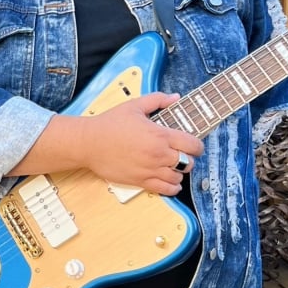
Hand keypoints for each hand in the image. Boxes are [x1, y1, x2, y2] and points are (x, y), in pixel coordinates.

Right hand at [84, 91, 203, 195]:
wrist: (90, 142)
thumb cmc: (109, 124)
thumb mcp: (134, 106)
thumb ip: (157, 100)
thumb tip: (175, 98)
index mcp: (160, 135)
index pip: (193, 145)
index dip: (197, 145)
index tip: (193, 144)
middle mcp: (159, 155)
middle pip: (189, 162)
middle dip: (188, 158)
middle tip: (182, 153)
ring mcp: (151, 170)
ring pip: (179, 177)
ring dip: (179, 172)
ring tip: (173, 166)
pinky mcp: (141, 181)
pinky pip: (166, 190)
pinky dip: (173, 187)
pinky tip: (170, 180)